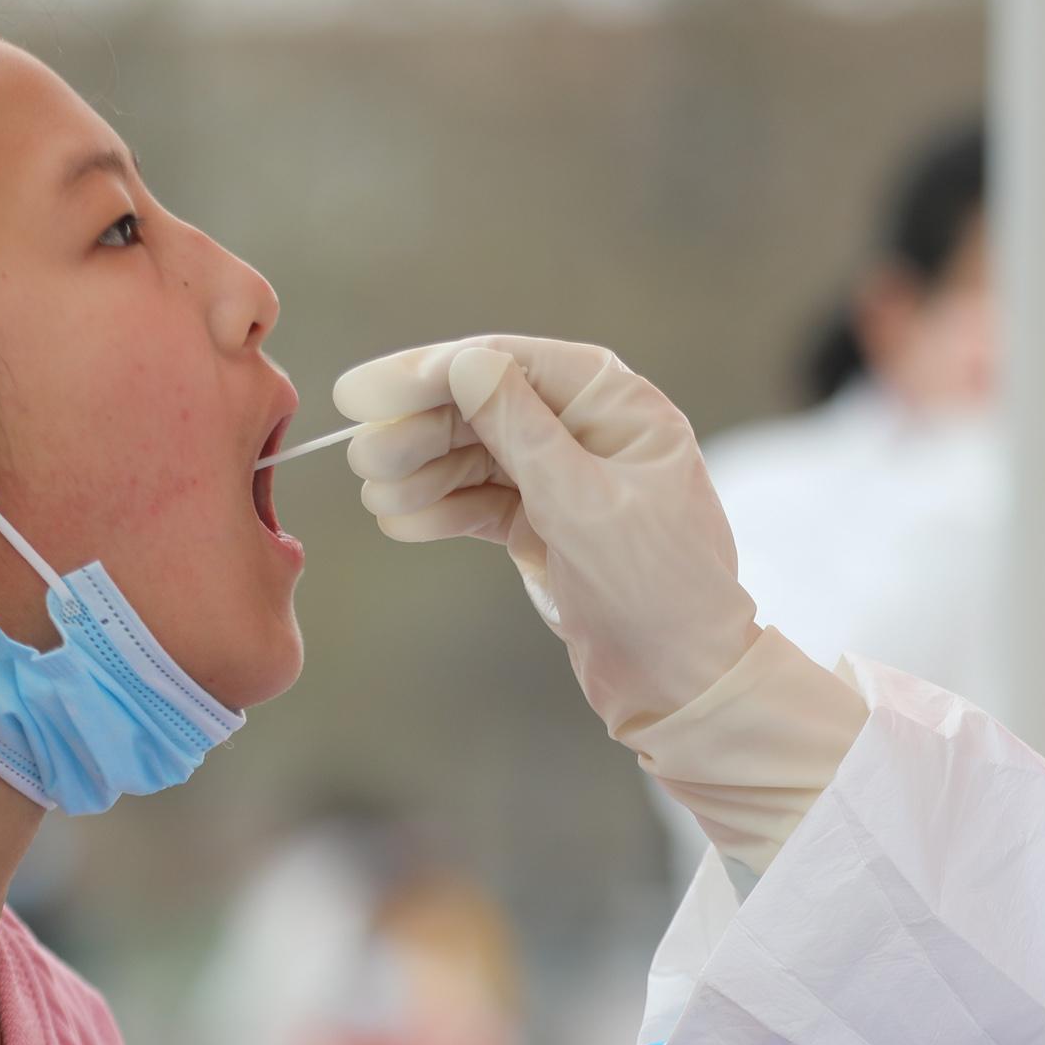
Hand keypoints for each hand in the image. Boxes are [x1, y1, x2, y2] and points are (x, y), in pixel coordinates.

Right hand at [333, 335, 758, 740]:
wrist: (683, 684)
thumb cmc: (657, 590)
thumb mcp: (584, 506)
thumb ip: (523, 431)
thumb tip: (468, 360)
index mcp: (617, 405)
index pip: (510, 364)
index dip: (430, 372)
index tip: (361, 394)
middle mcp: (591, 430)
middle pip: (484, 407)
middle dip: (420, 430)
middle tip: (364, 460)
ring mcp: (568, 478)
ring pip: (477, 456)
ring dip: (423, 473)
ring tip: (379, 500)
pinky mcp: (548, 525)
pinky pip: (483, 502)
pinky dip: (443, 510)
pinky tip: (403, 522)